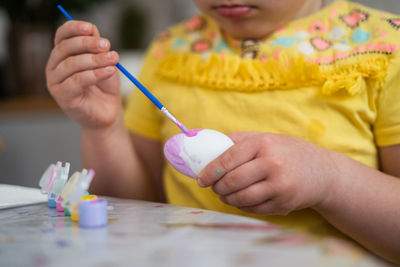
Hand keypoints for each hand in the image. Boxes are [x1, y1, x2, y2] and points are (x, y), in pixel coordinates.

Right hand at [46, 21, 120, 128]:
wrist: (107, 113)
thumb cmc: (104, 87)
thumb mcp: (104, 63)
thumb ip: (98, 48)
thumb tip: (93, 32)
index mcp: (62, 55)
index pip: (61, 36)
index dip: (73, 29)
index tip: (91, 28)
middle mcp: (54, 67)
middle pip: (64, 48)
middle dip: (87, 44)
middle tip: (107, 44)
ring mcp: (55, 83)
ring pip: (71, 65)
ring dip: (95, 60)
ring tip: (114, 58)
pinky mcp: (62, 97)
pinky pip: (77, 81)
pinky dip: (95, 74)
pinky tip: (109, 71)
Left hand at [197, 132, 338, 214]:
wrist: (323, 172)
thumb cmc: (288, 152)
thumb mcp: (266, 138)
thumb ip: (238, 140)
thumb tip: (208, 147)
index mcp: (263, 144)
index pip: (227, 159)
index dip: (210, 171)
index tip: (200, 179)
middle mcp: (272, 164)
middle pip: (231, 181)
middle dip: (216, 187)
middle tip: (212, 187)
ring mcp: (279, 186)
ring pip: (240, 198)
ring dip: (226, 199)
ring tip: (224, 194)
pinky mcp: (283, 204)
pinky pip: (253, 209)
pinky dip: (241, 206)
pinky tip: (241, 199)